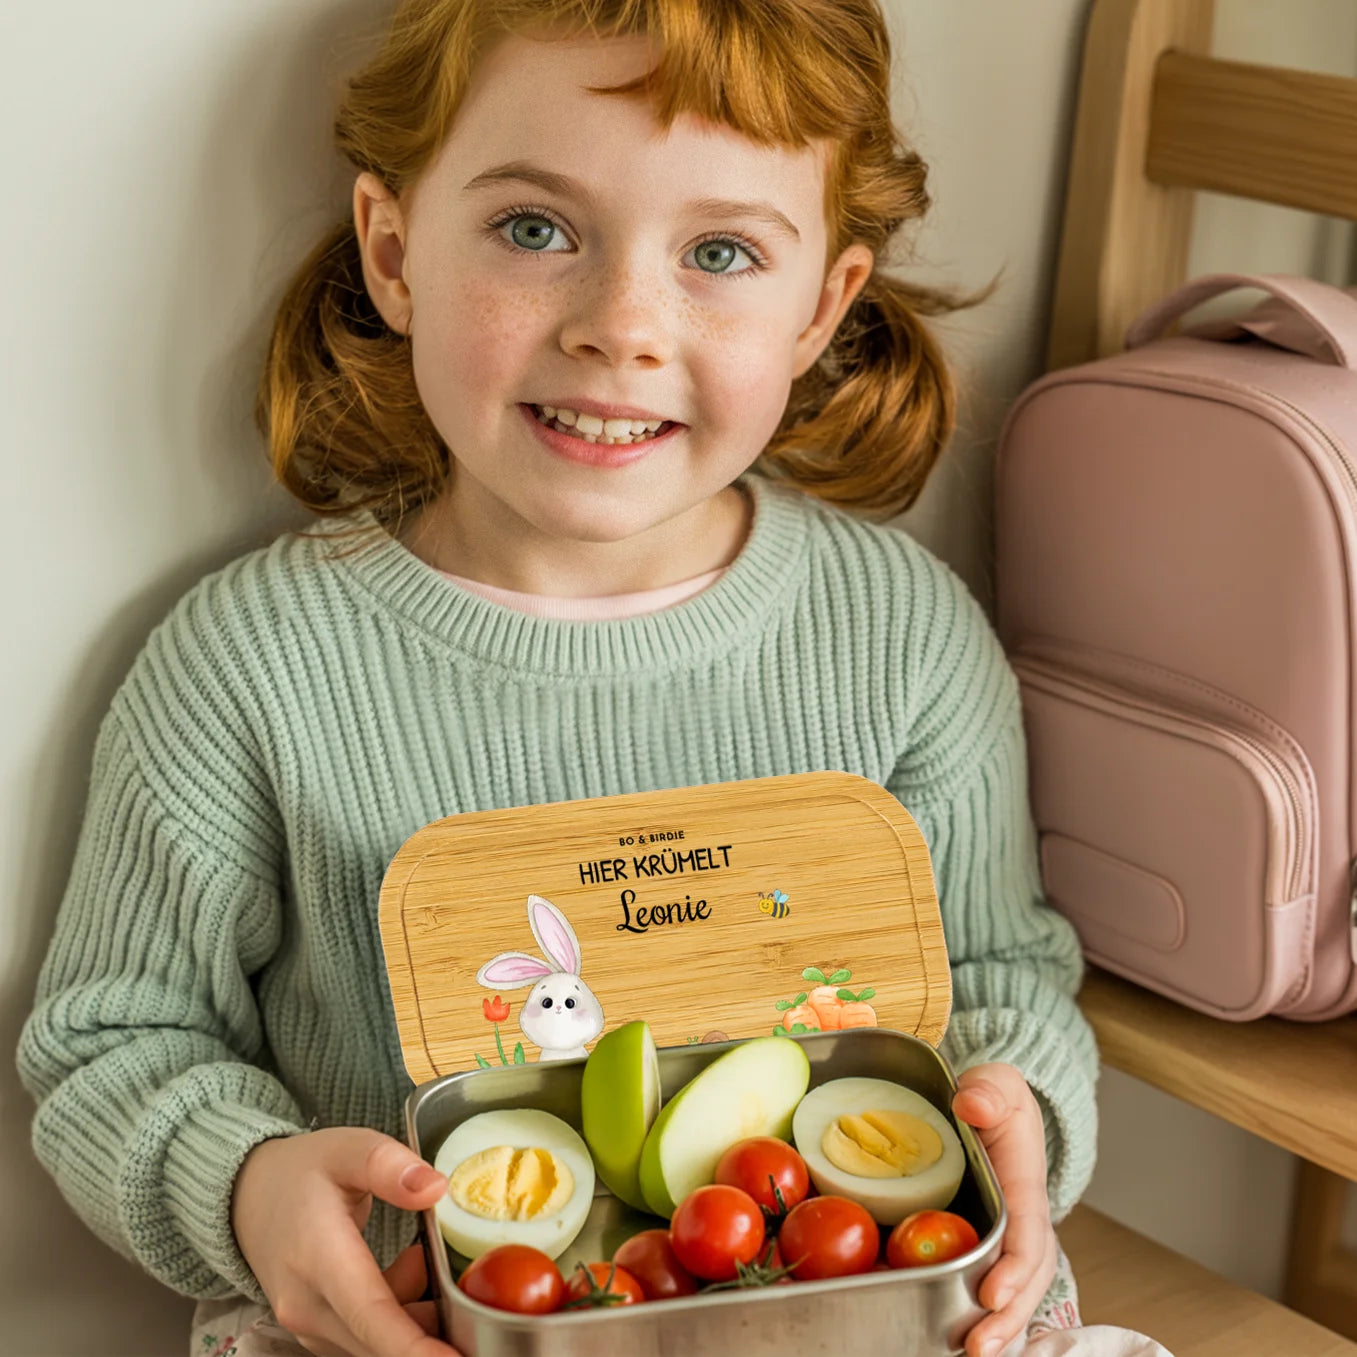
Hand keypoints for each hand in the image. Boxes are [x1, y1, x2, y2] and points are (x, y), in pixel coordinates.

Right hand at [231, 1127, 462, 1356]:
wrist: (250, 1197)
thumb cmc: (302, 1172)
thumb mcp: (346, 1148)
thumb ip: (388, 1164)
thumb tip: (436, 1188)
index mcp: (318, 1260)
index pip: (372, 1317)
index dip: (415, 1350)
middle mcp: (309, 1309)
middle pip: (383, 1342)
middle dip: (435, 1330)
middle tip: (466, 1285)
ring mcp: (310, 1328)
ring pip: (379, 1346)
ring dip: (417, 1315)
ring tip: (419, 1253)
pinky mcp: (319, 1335)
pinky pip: (370, 1342)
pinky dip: (401, 1318)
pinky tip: (404, 1269)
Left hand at [952, 1063, 1056, 1356]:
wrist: (990, 1107)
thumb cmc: (993, 1098)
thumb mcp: (995, 1083)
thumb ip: (989, 1090)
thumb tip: (973, 1103)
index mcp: (1025, 1183)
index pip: (1027, 1230)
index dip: (1014, 1265)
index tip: (994, 1292)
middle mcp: (1024, 1220)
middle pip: (1027, 1277)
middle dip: (1008, 1315)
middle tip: (980, 1344)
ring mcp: (1010, 1239)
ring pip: (1016, 1291)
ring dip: (1000, 1326)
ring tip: (975, 1353)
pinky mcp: (991, 1249)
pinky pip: (994, 1286)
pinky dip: (988, 1318)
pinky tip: (964, 1343)